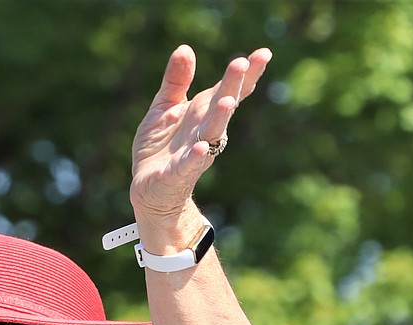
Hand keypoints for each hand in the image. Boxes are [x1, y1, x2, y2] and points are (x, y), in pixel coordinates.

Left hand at [130, 45, 270, 229]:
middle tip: (242, 63)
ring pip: (211, 134)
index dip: (245, 73)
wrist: (149, 188)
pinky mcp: (177, 174)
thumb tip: (185, 48)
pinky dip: (195, 158)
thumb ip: (176, 81)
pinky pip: (187, 165)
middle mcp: (204, 131)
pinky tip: (201, 149)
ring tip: (227, 101)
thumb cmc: (161, 147)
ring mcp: (194, 153)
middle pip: (222, 106)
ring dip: (219, 117)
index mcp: (203, 112)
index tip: (263, 53)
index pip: (227, 90)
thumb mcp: (165, 107)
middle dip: (232, 86)